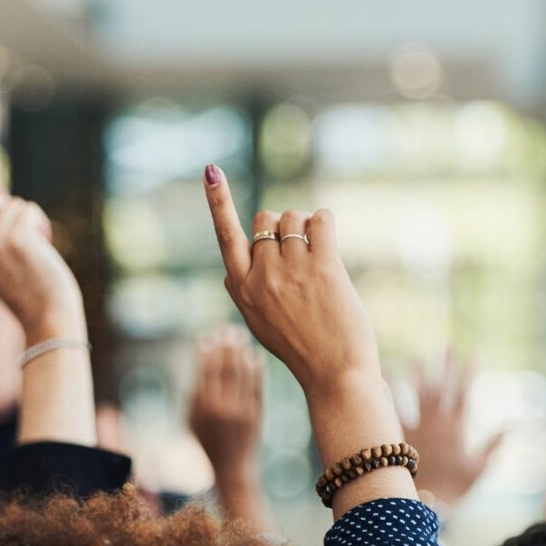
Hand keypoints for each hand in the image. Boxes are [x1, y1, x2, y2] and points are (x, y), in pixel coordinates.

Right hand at [0, 160, 82, 340]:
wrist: (47, 315)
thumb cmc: (27, 288)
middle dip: (2, 205)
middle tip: (16, 234)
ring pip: (11, 204)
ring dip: (26, 220)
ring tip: (32, 252)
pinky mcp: (16, 238)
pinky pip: (29, 210)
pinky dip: (40, 224)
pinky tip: (42, 249)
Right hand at [188, 327, 263, 477]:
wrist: (231, 467)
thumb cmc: (206, 441)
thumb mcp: (191, 419)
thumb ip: (194, 392)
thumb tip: (202, 360)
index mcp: (202, 406)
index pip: (205, 370)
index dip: (207, 350)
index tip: (208, 336)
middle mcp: (222, 406)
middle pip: (225, 367)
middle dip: (227, 345)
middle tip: (228, 330)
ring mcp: (241, 409)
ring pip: (243, 372)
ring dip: (242, 352)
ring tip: (240, 338)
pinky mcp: (257, 413)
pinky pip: (258, 384)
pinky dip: (256, 368)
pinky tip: (254, 356)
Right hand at [204, 165, 407, 512]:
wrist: (334, 374)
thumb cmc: (301, 350)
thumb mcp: (258, 325)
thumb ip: (244, 294)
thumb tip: (229, 272)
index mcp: (241, 289)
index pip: (225, 235)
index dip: (218, 201)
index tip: (211, 171)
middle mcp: (260, 275)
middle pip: (266, 219)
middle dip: (283, 226)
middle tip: (301, 254)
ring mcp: (290, 269)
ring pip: (293, 217)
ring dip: (306, 226)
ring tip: (318, 257)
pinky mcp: (322, 266)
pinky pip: (321, 220)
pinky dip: (326, 223)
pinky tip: (331, 242)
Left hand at [404, 351, 503, 505]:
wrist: (428, 503)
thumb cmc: (456, 488)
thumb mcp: (481, 466)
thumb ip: (495, 443)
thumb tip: (518, 425)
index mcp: (457, 427)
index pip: (464, 394)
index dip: (467, 374)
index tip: (471, 355)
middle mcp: (437, 423)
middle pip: (442, 388)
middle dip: (445, 366)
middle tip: (447, 346)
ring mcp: (418, 427)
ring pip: (417, 395)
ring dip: (417, 375)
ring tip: (415, 357)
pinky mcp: (401, 437)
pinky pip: (394, 413)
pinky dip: (390, 397)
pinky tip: (384, 381)